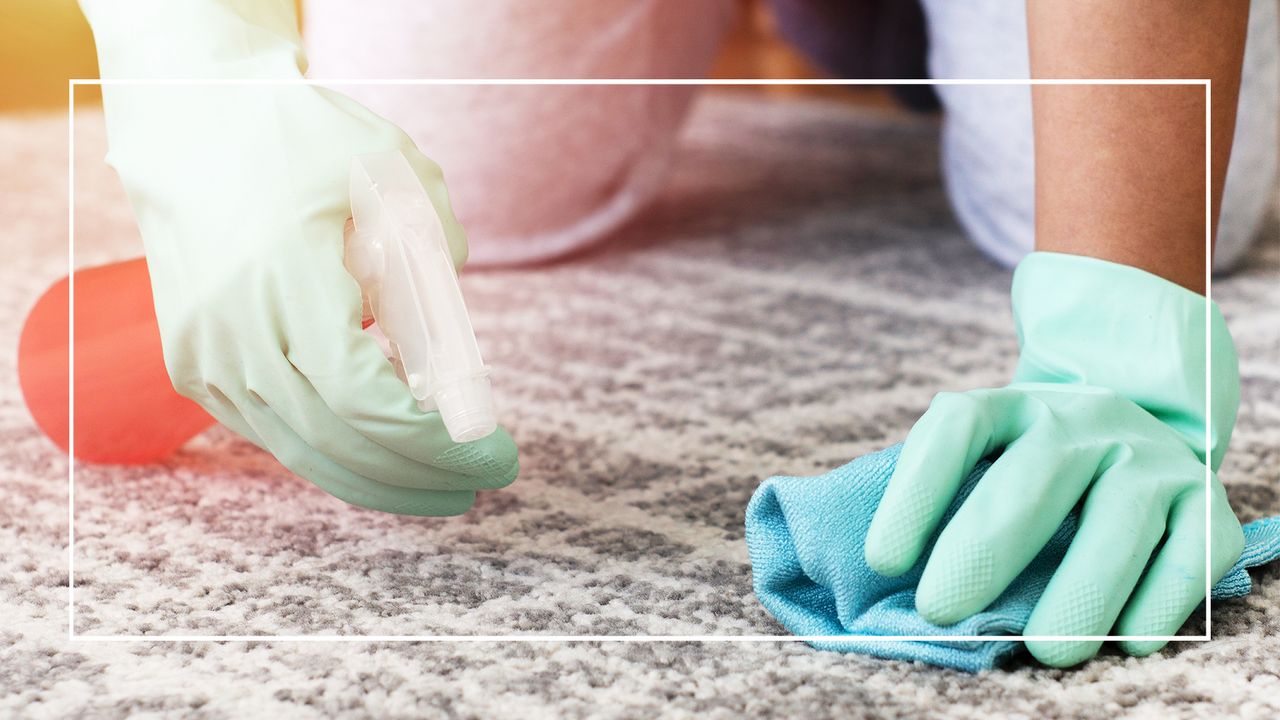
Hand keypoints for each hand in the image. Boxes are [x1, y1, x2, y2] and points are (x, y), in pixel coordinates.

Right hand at [85, 0, 517, 514]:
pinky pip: (274, 434)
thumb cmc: (302, 142)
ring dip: (381, 478)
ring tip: (448, 482)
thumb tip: (454, 345)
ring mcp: (204, 355)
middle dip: (421, 472)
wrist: (192, 126)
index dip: (429, 440)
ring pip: (301, 449)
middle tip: (488, 477)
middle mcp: (231, 328)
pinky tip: (389, 453)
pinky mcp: (195, 367)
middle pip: (335, 439)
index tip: (493, 452)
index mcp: (282, 278)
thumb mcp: (391, 174)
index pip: (358, 398)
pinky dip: (336, 454)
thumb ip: (435, 253)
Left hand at [864, 252, 1243, 665]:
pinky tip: (1126, 640)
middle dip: (982, 549)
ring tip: (1046, 650)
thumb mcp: (987, 459)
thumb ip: (943, 502)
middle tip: (940, 610)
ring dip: (1081, 590)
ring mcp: (1149, 455)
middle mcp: (1082, 419)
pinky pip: (1191, 552)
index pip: (957, 429)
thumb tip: (884, 579)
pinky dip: (1160, 602)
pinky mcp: (1207, 500)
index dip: (915, 493)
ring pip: (1118, 519)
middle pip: (1032, 476)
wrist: (1131, 435)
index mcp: (1011, 405)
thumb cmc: (1030, 470)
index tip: (883, 562)